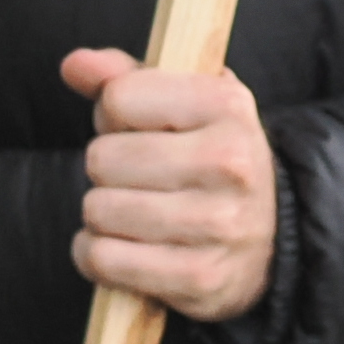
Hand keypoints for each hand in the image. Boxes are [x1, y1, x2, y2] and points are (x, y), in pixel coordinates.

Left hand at [59, 49, 279, 322]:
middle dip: (105, 167)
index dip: (112, 113)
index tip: (134, 127)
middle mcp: (229, 162)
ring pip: (99, 211)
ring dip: (101, 213)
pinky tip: (120, 245)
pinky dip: (95, 254)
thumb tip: (73, 65)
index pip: (118, 98)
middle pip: (102, 158)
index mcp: (227, 104)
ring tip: (131, 210)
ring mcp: (217, 225)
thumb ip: (123, 76)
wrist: (270, 233)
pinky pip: (104, 260)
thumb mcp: (183, 101)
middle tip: (135, 175)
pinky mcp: (199, 278)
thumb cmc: (210, 154)